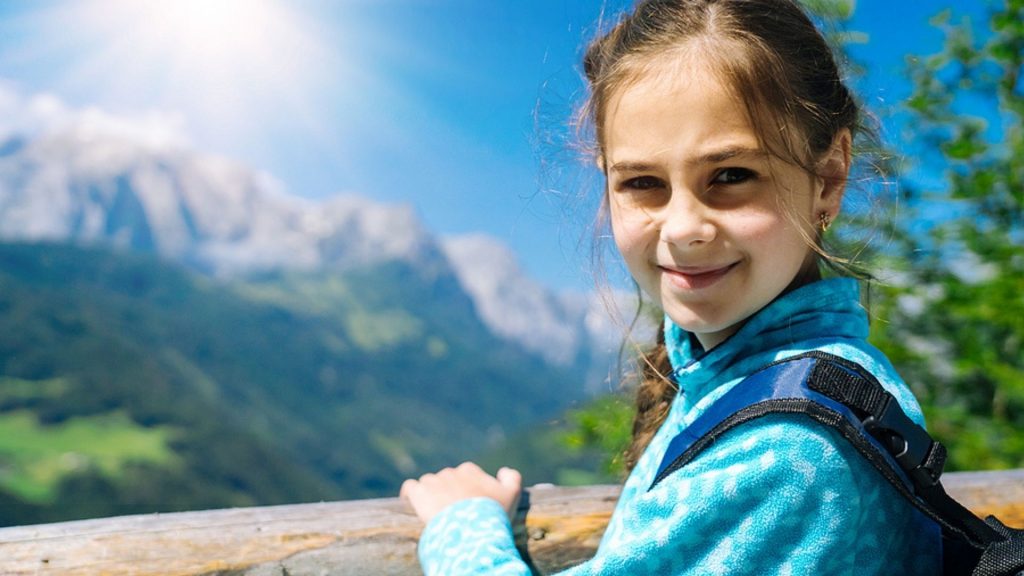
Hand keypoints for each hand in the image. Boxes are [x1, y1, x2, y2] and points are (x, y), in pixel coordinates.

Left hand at [400, 462, 522, 524]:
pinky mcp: (418, 493)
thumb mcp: (513, 495)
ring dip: (430, 496)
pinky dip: (410, 495)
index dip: (466, 489)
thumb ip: (512, 478)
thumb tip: (503, 471)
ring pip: (428, 484)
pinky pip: (410, 488)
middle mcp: (450, 472)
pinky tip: (412, 505)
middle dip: (447, 493)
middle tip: (452, 515)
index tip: (468, 505)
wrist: (472, 530)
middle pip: (445, 481)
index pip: (464, 475)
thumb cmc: (493, 514)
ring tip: (435, 515)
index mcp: (469, 470)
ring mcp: (433, 482)